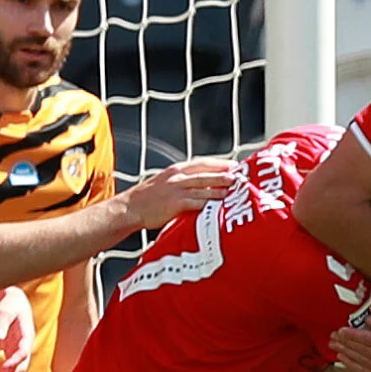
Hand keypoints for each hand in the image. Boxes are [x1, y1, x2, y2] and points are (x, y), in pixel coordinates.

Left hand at [0, 288, 34, 371]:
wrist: (13, 301)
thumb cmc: (9, 303)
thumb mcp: (5, 310)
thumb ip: (0, 323)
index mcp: (27, 334)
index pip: (23, 351)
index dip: (14, 361)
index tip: (3, 370)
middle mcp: (26, 345)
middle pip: (22, 365)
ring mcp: (20, 350)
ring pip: (18, 370)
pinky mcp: (13, 352)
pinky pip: (12, 369)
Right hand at [121, 157, 238, 228]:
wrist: (129, 208)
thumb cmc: (148, 199)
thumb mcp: (165, 184)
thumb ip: (182, 182)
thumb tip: (201, 186)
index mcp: (176, 170)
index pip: (202, 162)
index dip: (219, 163)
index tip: (234, 165)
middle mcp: (177, 177)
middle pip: (206, 172)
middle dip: (224, 173)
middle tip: (241, 175)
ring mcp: (176, 189)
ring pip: (203, 185)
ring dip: (220, 186)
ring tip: (235, 188)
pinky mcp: (175, 203)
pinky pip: (196, 202)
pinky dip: (209, 202)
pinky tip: (219, 205)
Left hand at [329, 309, 370, 371]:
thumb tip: (365, 322)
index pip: (367, 339)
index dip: (352, 335)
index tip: (340, 330)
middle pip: (362, 351)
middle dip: (345, 343)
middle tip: (332, 337)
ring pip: (361, 361)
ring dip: (345, 353)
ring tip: (334, 346)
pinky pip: (365, 370)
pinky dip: (352, 364)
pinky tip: (343, 358)